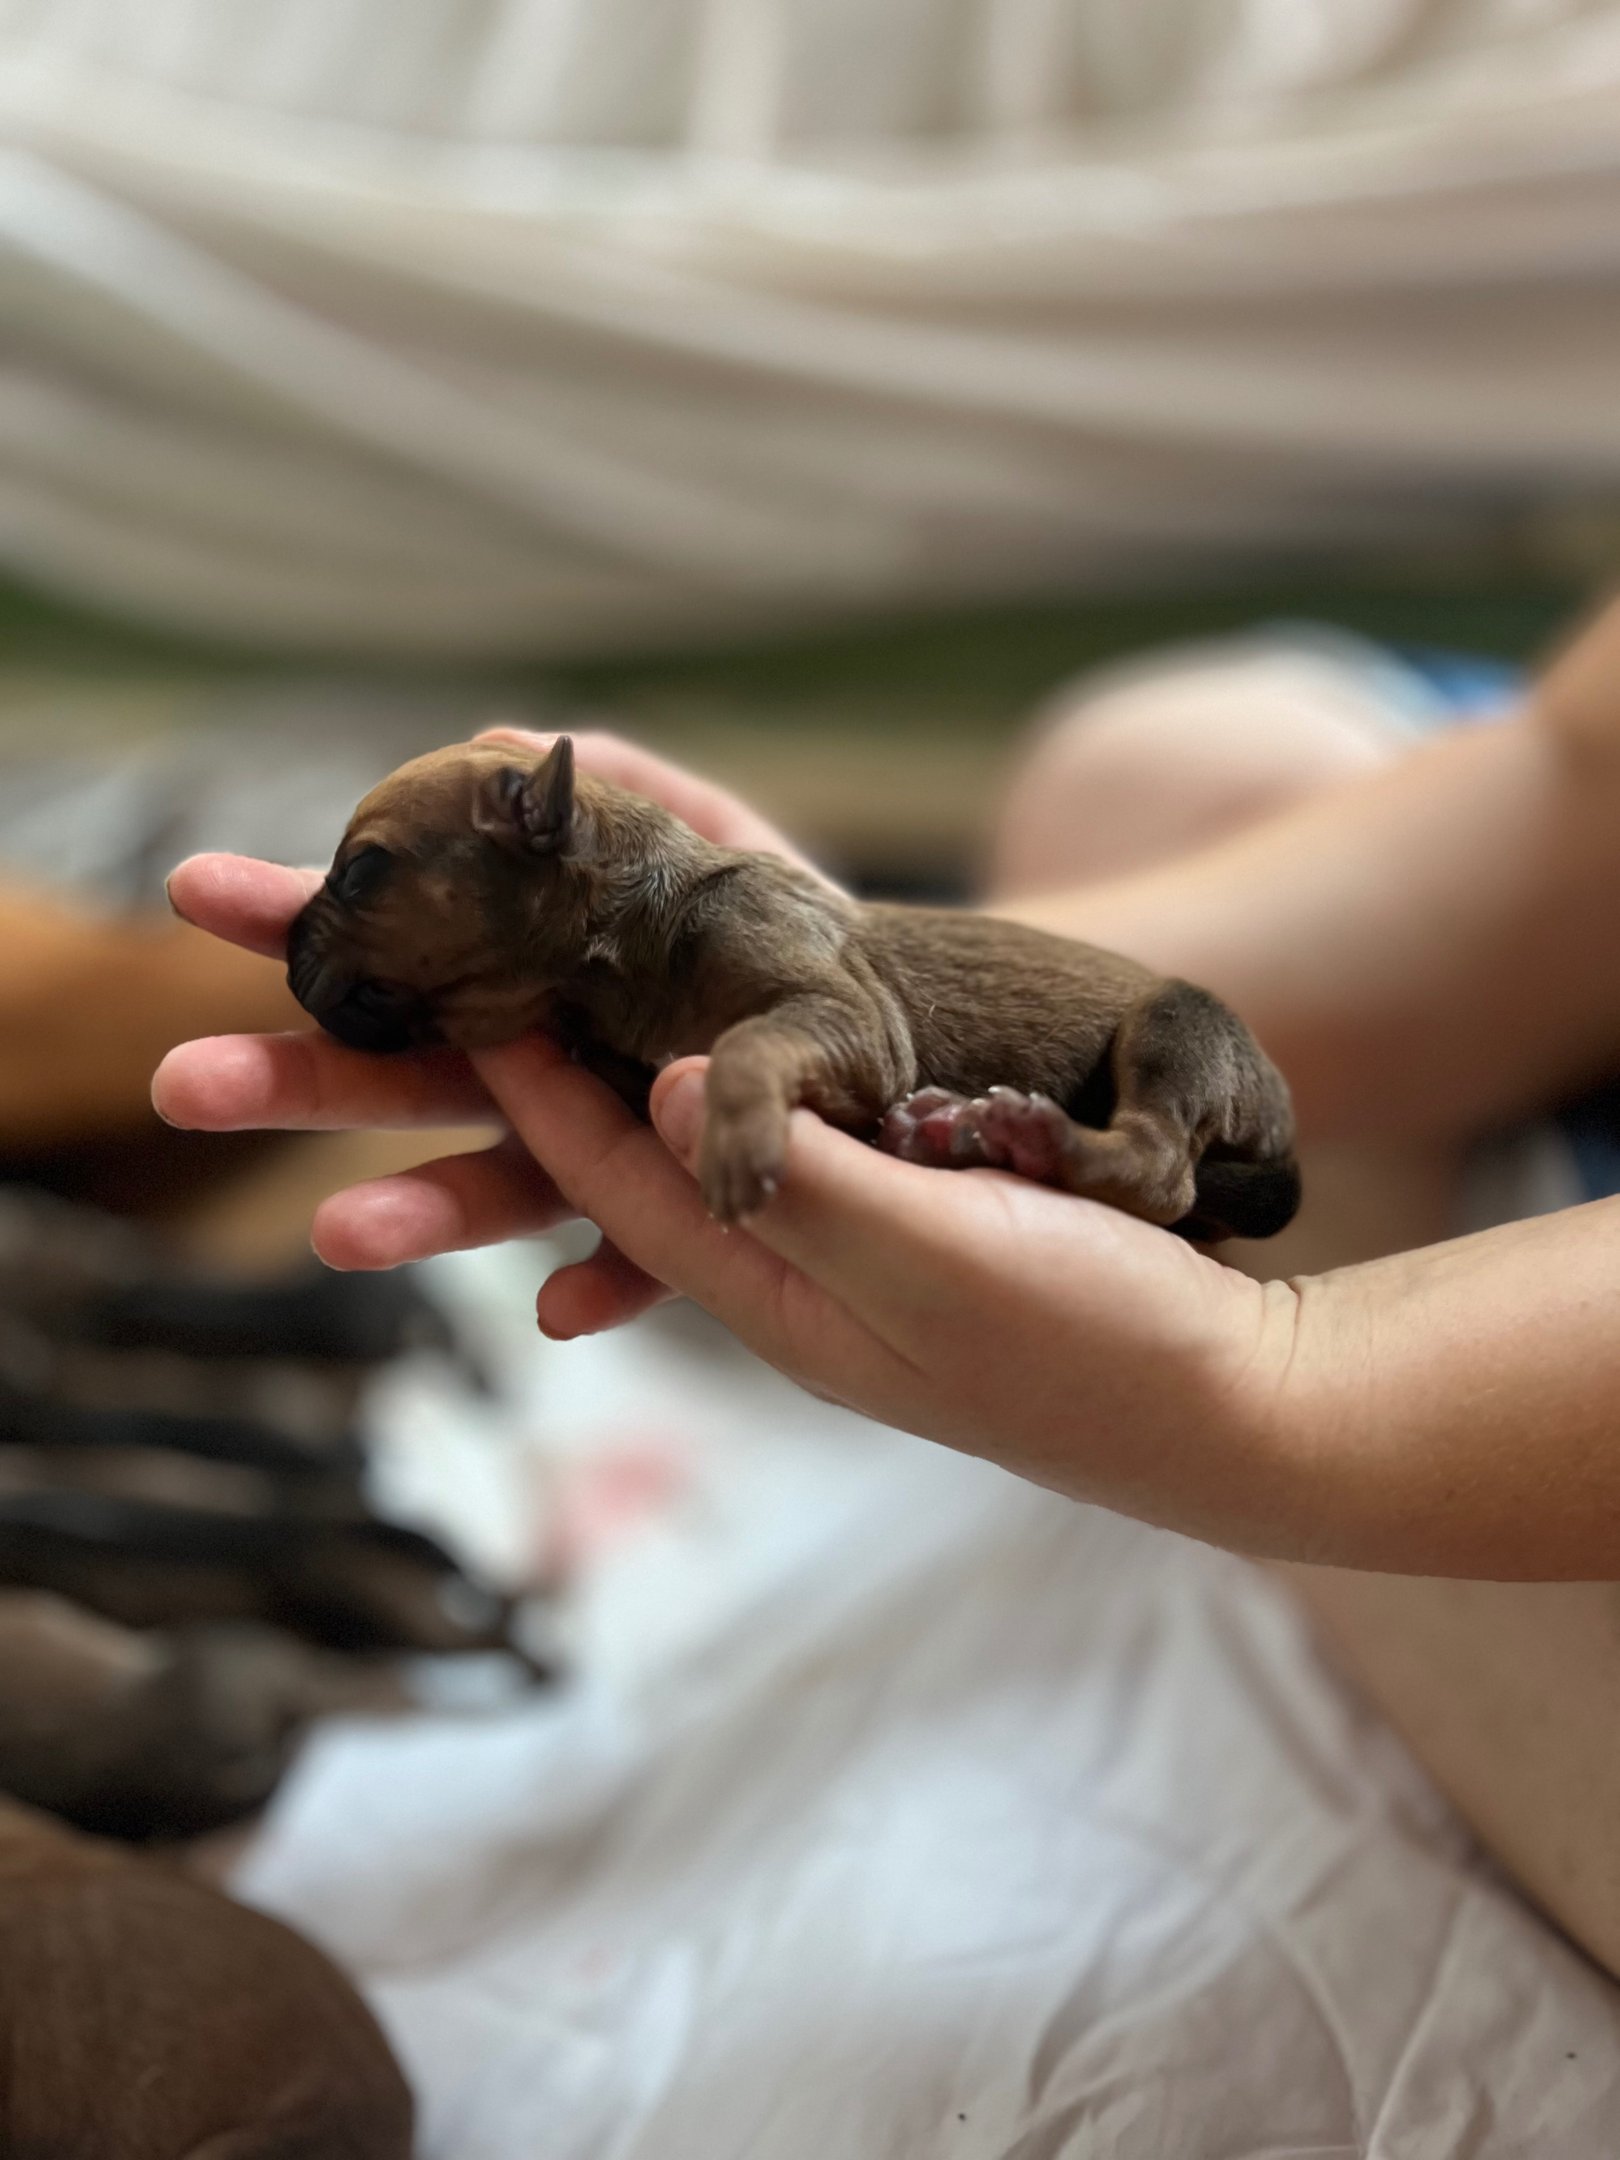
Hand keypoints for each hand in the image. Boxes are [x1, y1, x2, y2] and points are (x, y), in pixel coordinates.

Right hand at [155, 730, 827, 1324]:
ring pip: (491, 1185)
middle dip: (295, 1080)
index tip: (196, 890)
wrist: (896, 1031)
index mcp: (519, 975)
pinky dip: (599, 1286)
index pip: (389, 949)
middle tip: (185, 1083)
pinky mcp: (678, 1222)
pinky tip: (560, 1313)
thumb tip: (506, 741)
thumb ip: (626, 791)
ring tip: (338, 1237)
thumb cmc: (782, 936)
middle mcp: (538, 1072)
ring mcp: (599, 1153)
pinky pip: (635, 1259)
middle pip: (400, 1077)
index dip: (296, 919)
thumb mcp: (716, 840)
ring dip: (416, 1211)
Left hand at [473, 1039, 1304, 1553]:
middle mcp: (811, 1299)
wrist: (1235, 1410)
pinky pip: (809, 1182)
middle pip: (653, 1197)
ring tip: (598, 1042)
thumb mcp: (945, 1250)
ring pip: (726, 1187)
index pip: (628, 1194)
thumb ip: (806, 1176)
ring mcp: (871, 1288)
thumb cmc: (1100, 1337)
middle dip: (566, 1115)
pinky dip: (758, 1125)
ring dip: (654, 1118)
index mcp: (791, 1301)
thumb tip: (663, 1091)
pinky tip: (765, 1095)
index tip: (474, 1014)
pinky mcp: (933, 1266)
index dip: (546, 1104)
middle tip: (500, 1015)